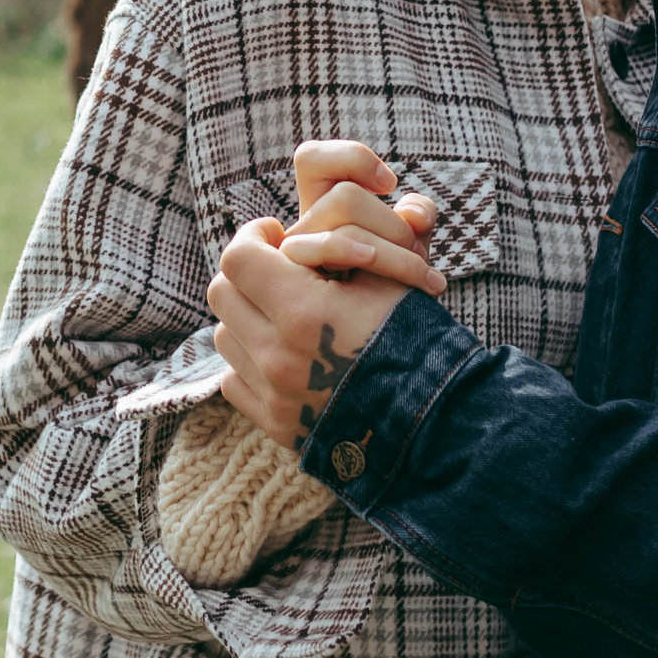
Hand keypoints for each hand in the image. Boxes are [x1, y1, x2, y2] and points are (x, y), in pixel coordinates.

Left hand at [210, 217, 409, 451]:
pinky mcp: (275, 424)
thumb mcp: (385, 280)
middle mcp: (278, 356)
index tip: (274, 233)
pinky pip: (235, 379)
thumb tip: (288, 237)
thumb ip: (332, 250)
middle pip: (222, 293)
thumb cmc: (414, 338)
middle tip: (276, 268)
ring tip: (282, 311)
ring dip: (246, 315)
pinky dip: (250, 360)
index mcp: (303, 312)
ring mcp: (273, 394)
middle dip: (245, 272)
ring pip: (225, 334)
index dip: (252, 237)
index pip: (239, 258)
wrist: (435, 419)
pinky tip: (284, 352)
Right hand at [288, 140, 442, 293]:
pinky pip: (332, 251)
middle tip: (417, 252)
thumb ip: (417, 218)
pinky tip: (408, 287)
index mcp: (320, 209)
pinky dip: (383, 260)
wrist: (390, 340)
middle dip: (392, 223)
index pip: (310, 159)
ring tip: (423, 277)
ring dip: (395, 251)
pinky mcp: (297, 284)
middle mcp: (302, 229)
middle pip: (344, 197)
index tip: (389, 184)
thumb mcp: (412, 244)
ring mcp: (294, 257)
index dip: (351, 158)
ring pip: (344, 229)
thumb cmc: (397, 287)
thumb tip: (414, 217)